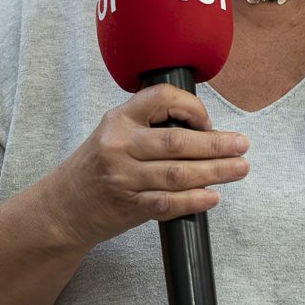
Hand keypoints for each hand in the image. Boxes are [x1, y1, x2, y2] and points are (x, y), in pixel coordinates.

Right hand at [42, 83, 248, 247]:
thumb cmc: (96, 168)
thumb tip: (202, 132)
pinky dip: (193, 201)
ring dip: (215, 172)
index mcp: (118, 119)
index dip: (192, 108)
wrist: (63, 206)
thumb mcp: (113, 134)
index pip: (162, 98)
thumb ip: (148, 128)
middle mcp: (119, 145)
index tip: (207, 122)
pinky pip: (168, 203)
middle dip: (216, 145)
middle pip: (177, 142)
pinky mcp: (128, 205)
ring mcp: (122, 177)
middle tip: (241, 146)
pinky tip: (212, 197)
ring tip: (238, 169)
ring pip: (178, 174)